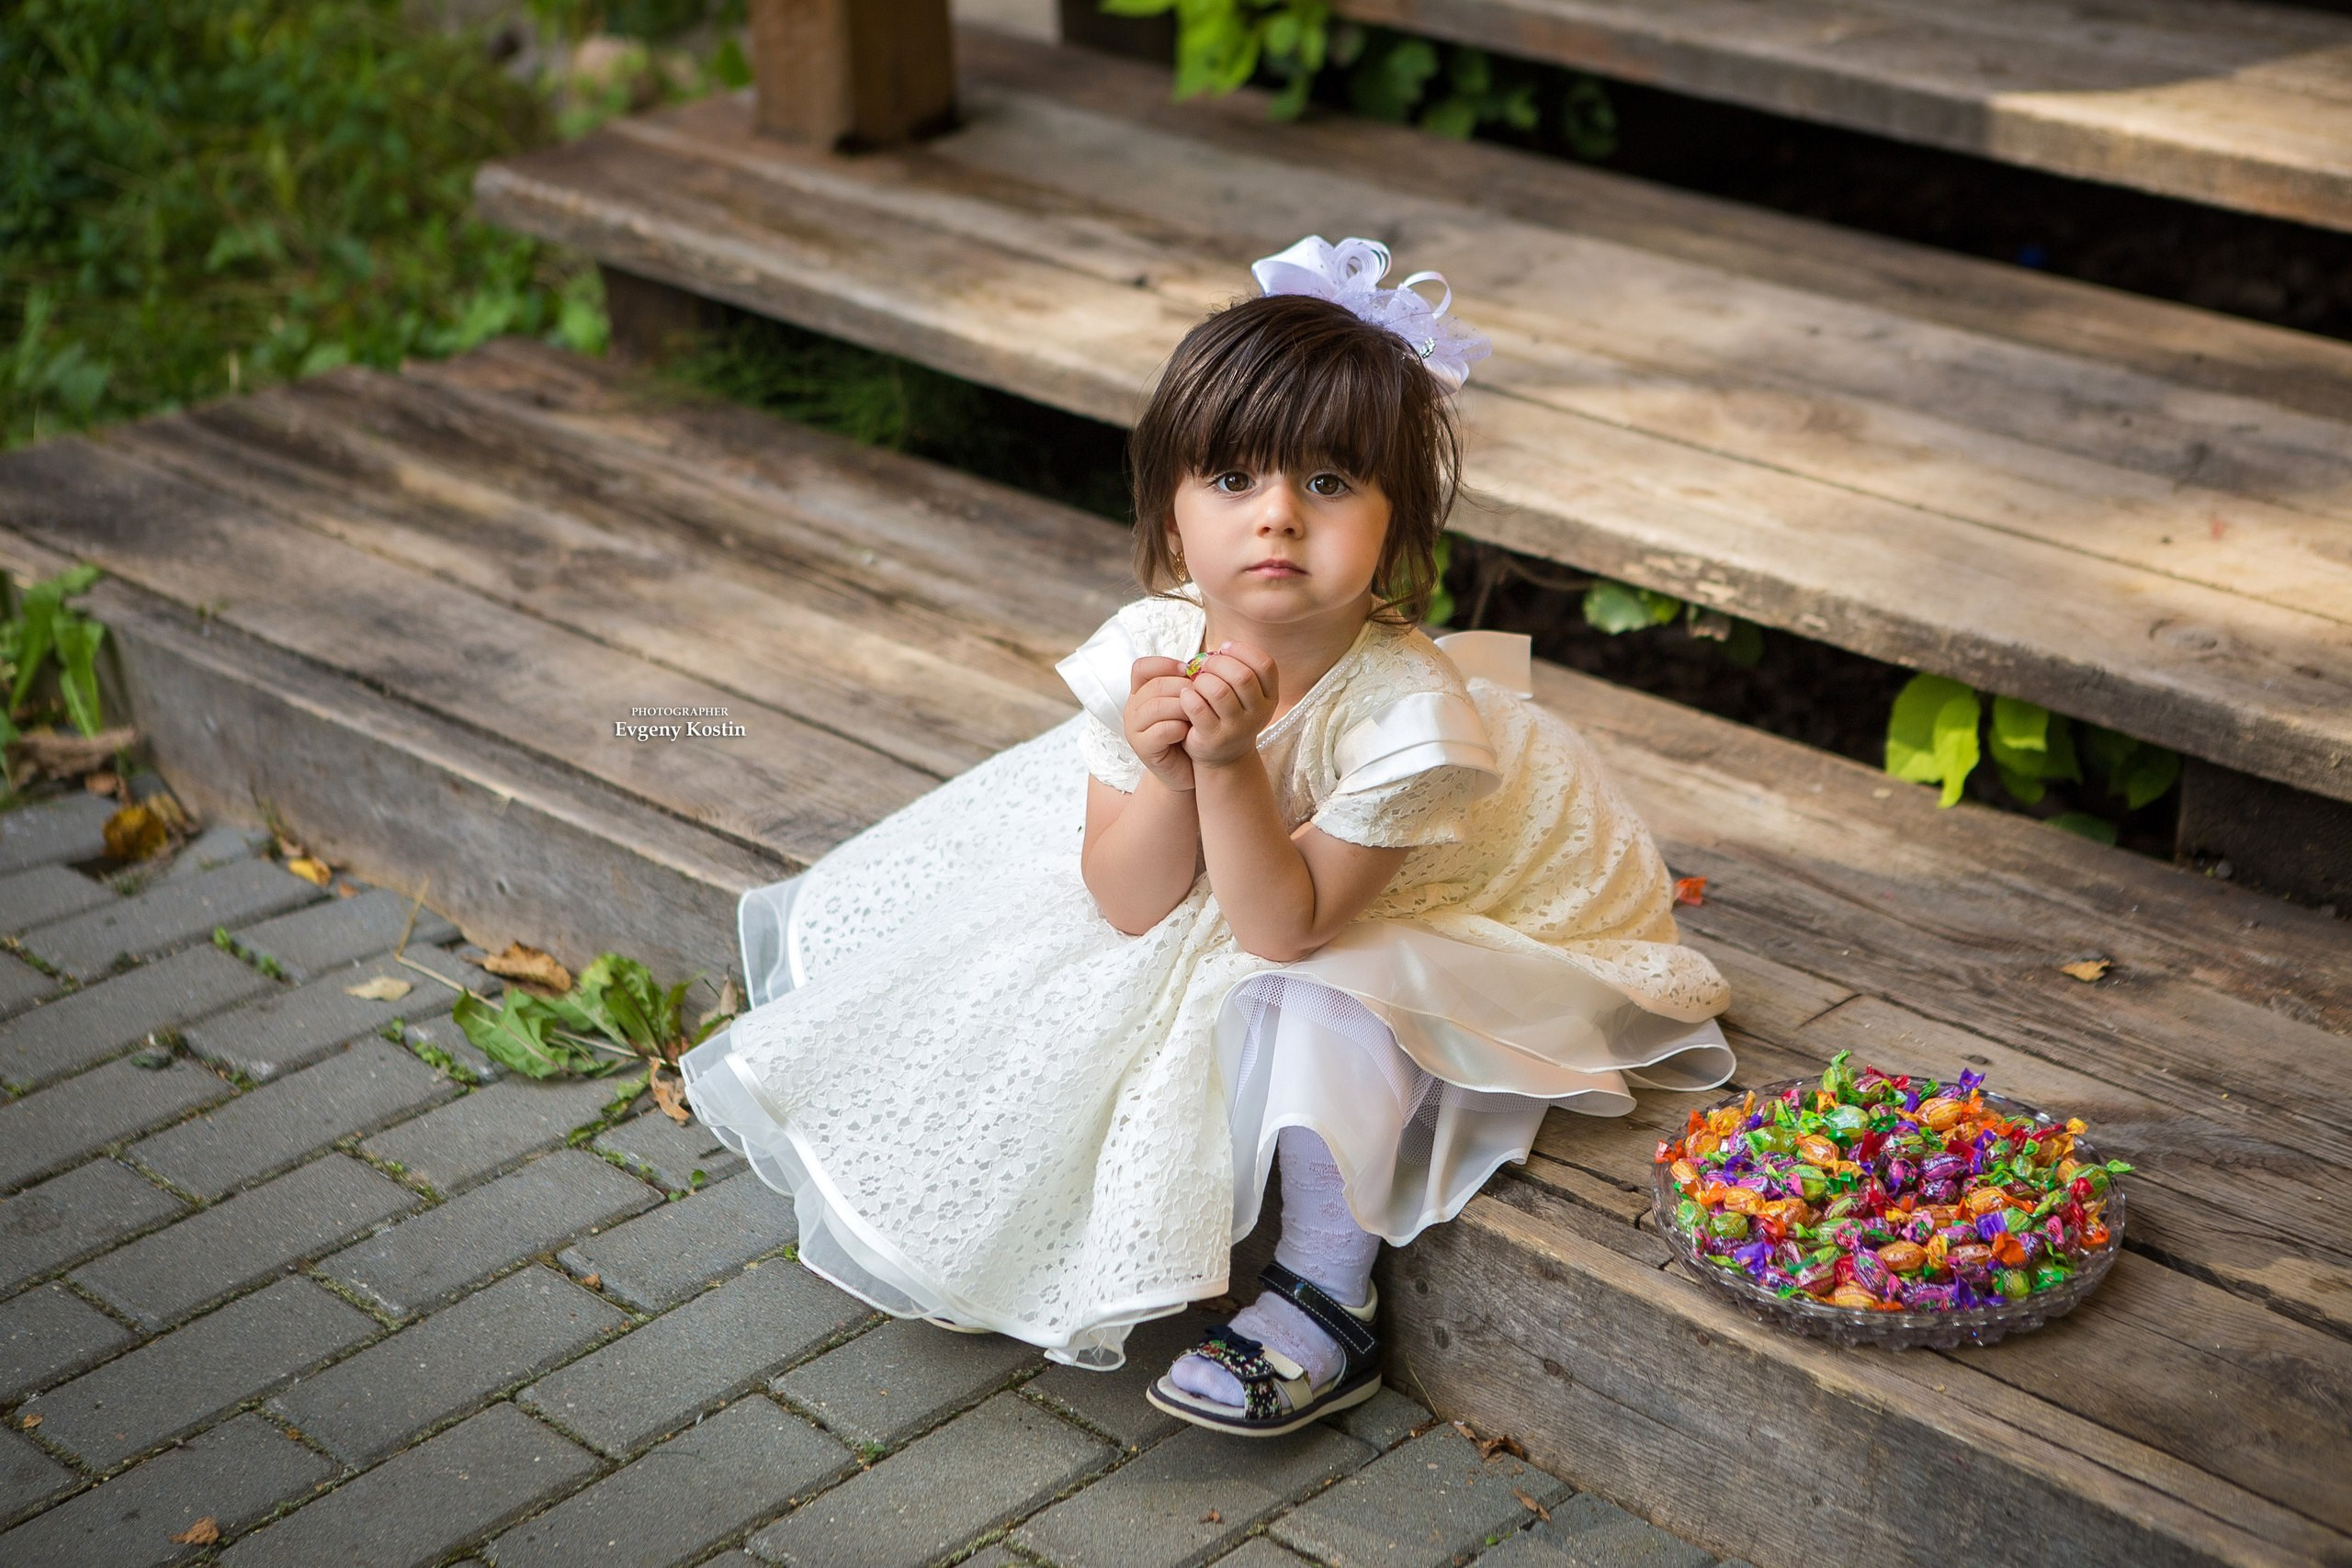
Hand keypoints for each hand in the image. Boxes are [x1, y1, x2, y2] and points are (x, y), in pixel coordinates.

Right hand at [1123, 656, 1195, 790]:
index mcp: (1140, 692)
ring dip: (1182, 708)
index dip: (1165, 664)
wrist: (1185, 770)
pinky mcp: (1142, 748)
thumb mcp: (1185, 705)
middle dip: (1183, 688)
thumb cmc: (1187, 733)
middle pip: (1154, 686)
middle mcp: (1133, 708)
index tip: (1188, 671)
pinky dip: (1178, 728)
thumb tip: (1201, 664)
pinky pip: (1160, 731)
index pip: (1142, 667)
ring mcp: (1133, 728)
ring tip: (1197, 715)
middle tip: (1203, 695)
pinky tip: (1188, 732)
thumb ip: (1185, 685)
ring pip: (1157, 707)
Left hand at [1179, 642, 1277, 766]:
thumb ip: (1237, 670)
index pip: (1265, 665)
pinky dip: (1188, 696)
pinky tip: (1186, 696)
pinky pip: (1198, 708)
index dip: (1243, 650)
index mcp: (1269, 697)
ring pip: (1219, 691)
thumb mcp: (1244, 695)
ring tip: (1196, 682)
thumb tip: (1215, 652)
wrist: (1223, 757)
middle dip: (1218, 663)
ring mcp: (1237, 728)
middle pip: (1242, 676)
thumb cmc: (1230, 714)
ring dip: (1202, 680)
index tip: (1224, 649)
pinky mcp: (1214, 738)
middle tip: (1203, 665)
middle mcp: (1258, 713)